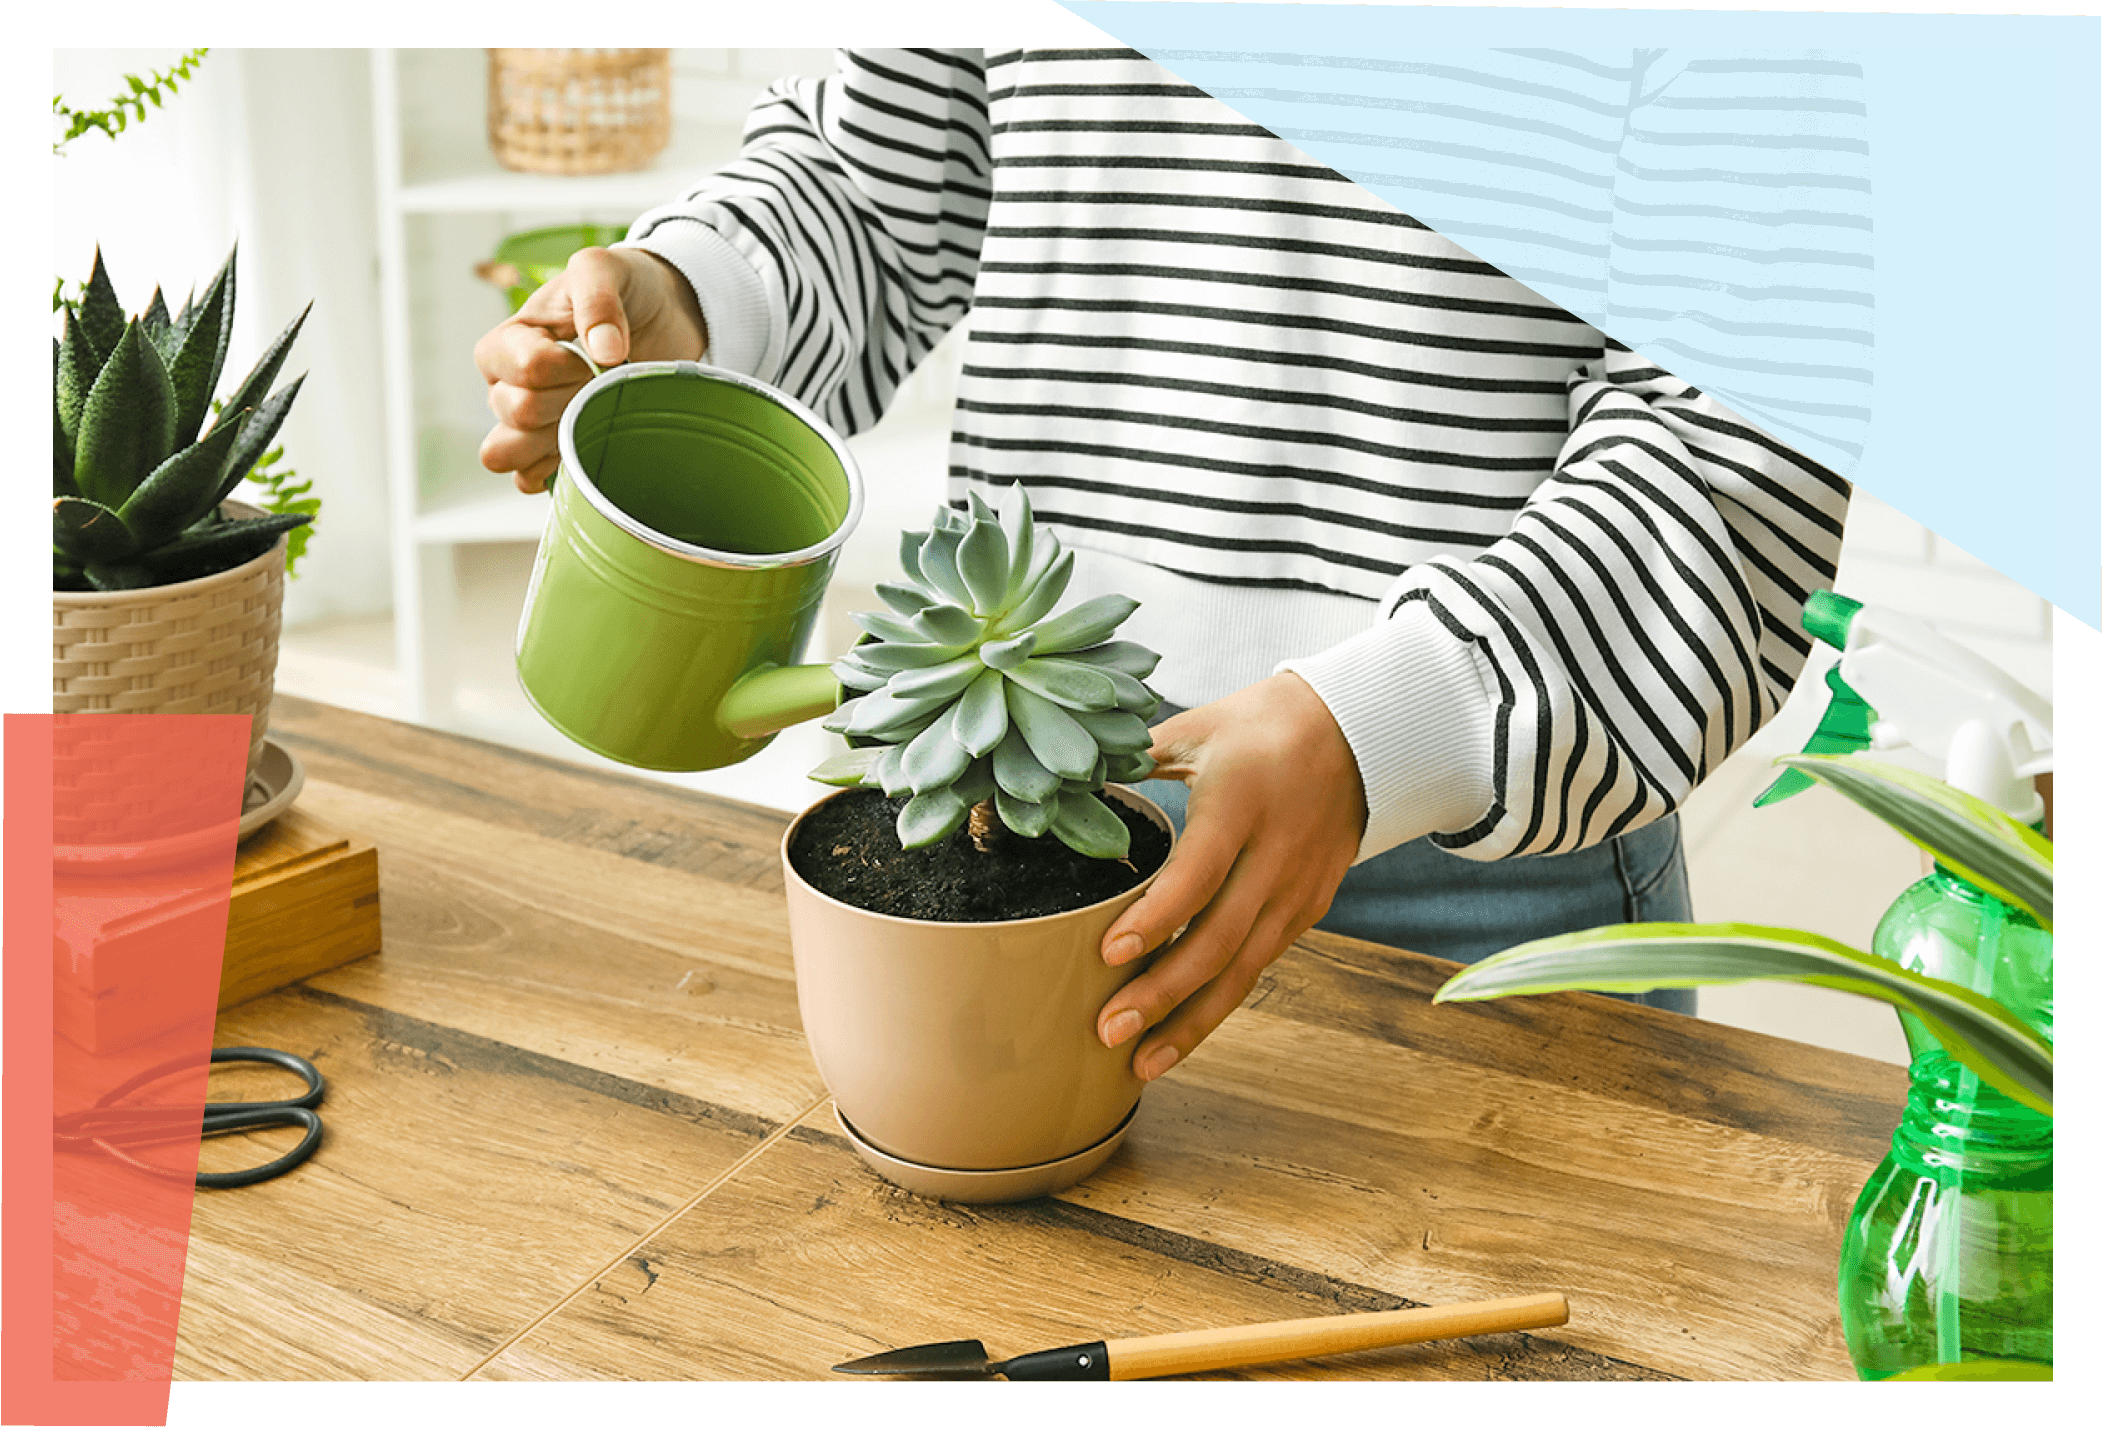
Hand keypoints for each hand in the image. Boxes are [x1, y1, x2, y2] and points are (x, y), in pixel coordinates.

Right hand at [474, 246, 707, 492]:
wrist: (660, 316)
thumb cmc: (623, 288)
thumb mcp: (606, 269)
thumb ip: (597, 297)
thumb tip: (603, 351)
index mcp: (511, 340)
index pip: (518, 368)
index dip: (561, 367)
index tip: (592, 355)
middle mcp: (508, 384)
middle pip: (515, 413)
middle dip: (567, 400)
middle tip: (601, 382)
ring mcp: (529, 423)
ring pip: (507, 453)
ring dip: (555, 439)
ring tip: (590, 414)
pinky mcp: (552, 452)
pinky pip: (527, 479)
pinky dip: (555, 471)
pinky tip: (588, 447)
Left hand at [1096, 672, 1367, 1080]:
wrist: (1360, 732)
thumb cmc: (1261, 725)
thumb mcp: (1197, 729)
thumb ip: (1133, 759)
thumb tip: (1062, 783)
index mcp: (1241, 803)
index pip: (1198, 874)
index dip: (1155, 919)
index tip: (1107, 952)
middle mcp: (1276, 855)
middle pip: (1219, 940)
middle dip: (1162, 994)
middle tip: (1108, 1031)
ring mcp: (1298, 888)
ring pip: (1244, 970)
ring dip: (1191, 1021)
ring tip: (1141, 1063)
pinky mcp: (1309, 908)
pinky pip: (1259, 965)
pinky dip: (1219, 1002)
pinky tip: (1181, 1031)